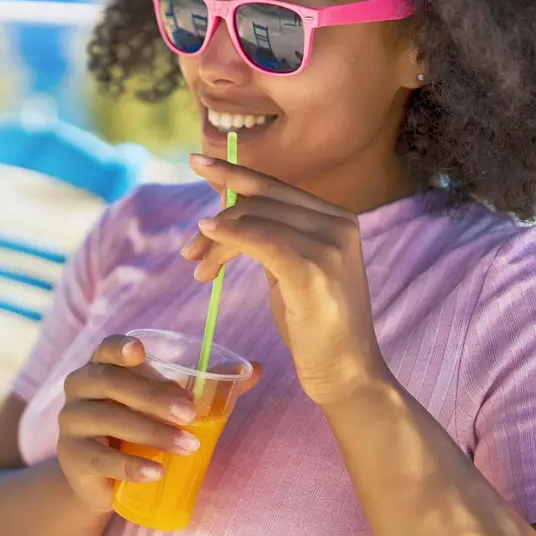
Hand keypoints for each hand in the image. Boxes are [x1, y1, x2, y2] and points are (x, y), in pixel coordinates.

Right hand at [56, 335, 208, 511]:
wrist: (100, 480)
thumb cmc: (136, 429)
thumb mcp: (164, 405)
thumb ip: (207, 386)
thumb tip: (256, 370)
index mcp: (100, 367)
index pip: (105, 349)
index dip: (119, 347)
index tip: (140, 352)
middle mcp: (79, 389)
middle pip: (109, 382)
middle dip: (152, 395)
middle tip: (190, 412)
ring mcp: (71, 425)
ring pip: (108, 420)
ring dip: (152, 432)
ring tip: (188, 445)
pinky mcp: (73, 460)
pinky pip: (102, 459)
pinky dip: (132, 465)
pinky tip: (158, 471)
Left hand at [181, 154, 390, 405]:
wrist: (347, 373)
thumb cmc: (315, 325)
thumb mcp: (292, 269)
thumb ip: (271, 236)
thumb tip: (227, 208)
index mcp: (336, 218)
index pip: (275, 186)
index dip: (233, 173)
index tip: (196, 162)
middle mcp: (338, 224)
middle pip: (260, 200)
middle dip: (216, 217)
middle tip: (188, 249)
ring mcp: (329, 247)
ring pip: (254, 220)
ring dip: (214, 240)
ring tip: (198, 268)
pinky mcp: (314, 272)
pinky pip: (262, 242)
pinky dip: (229, 237)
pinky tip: (208, 238)